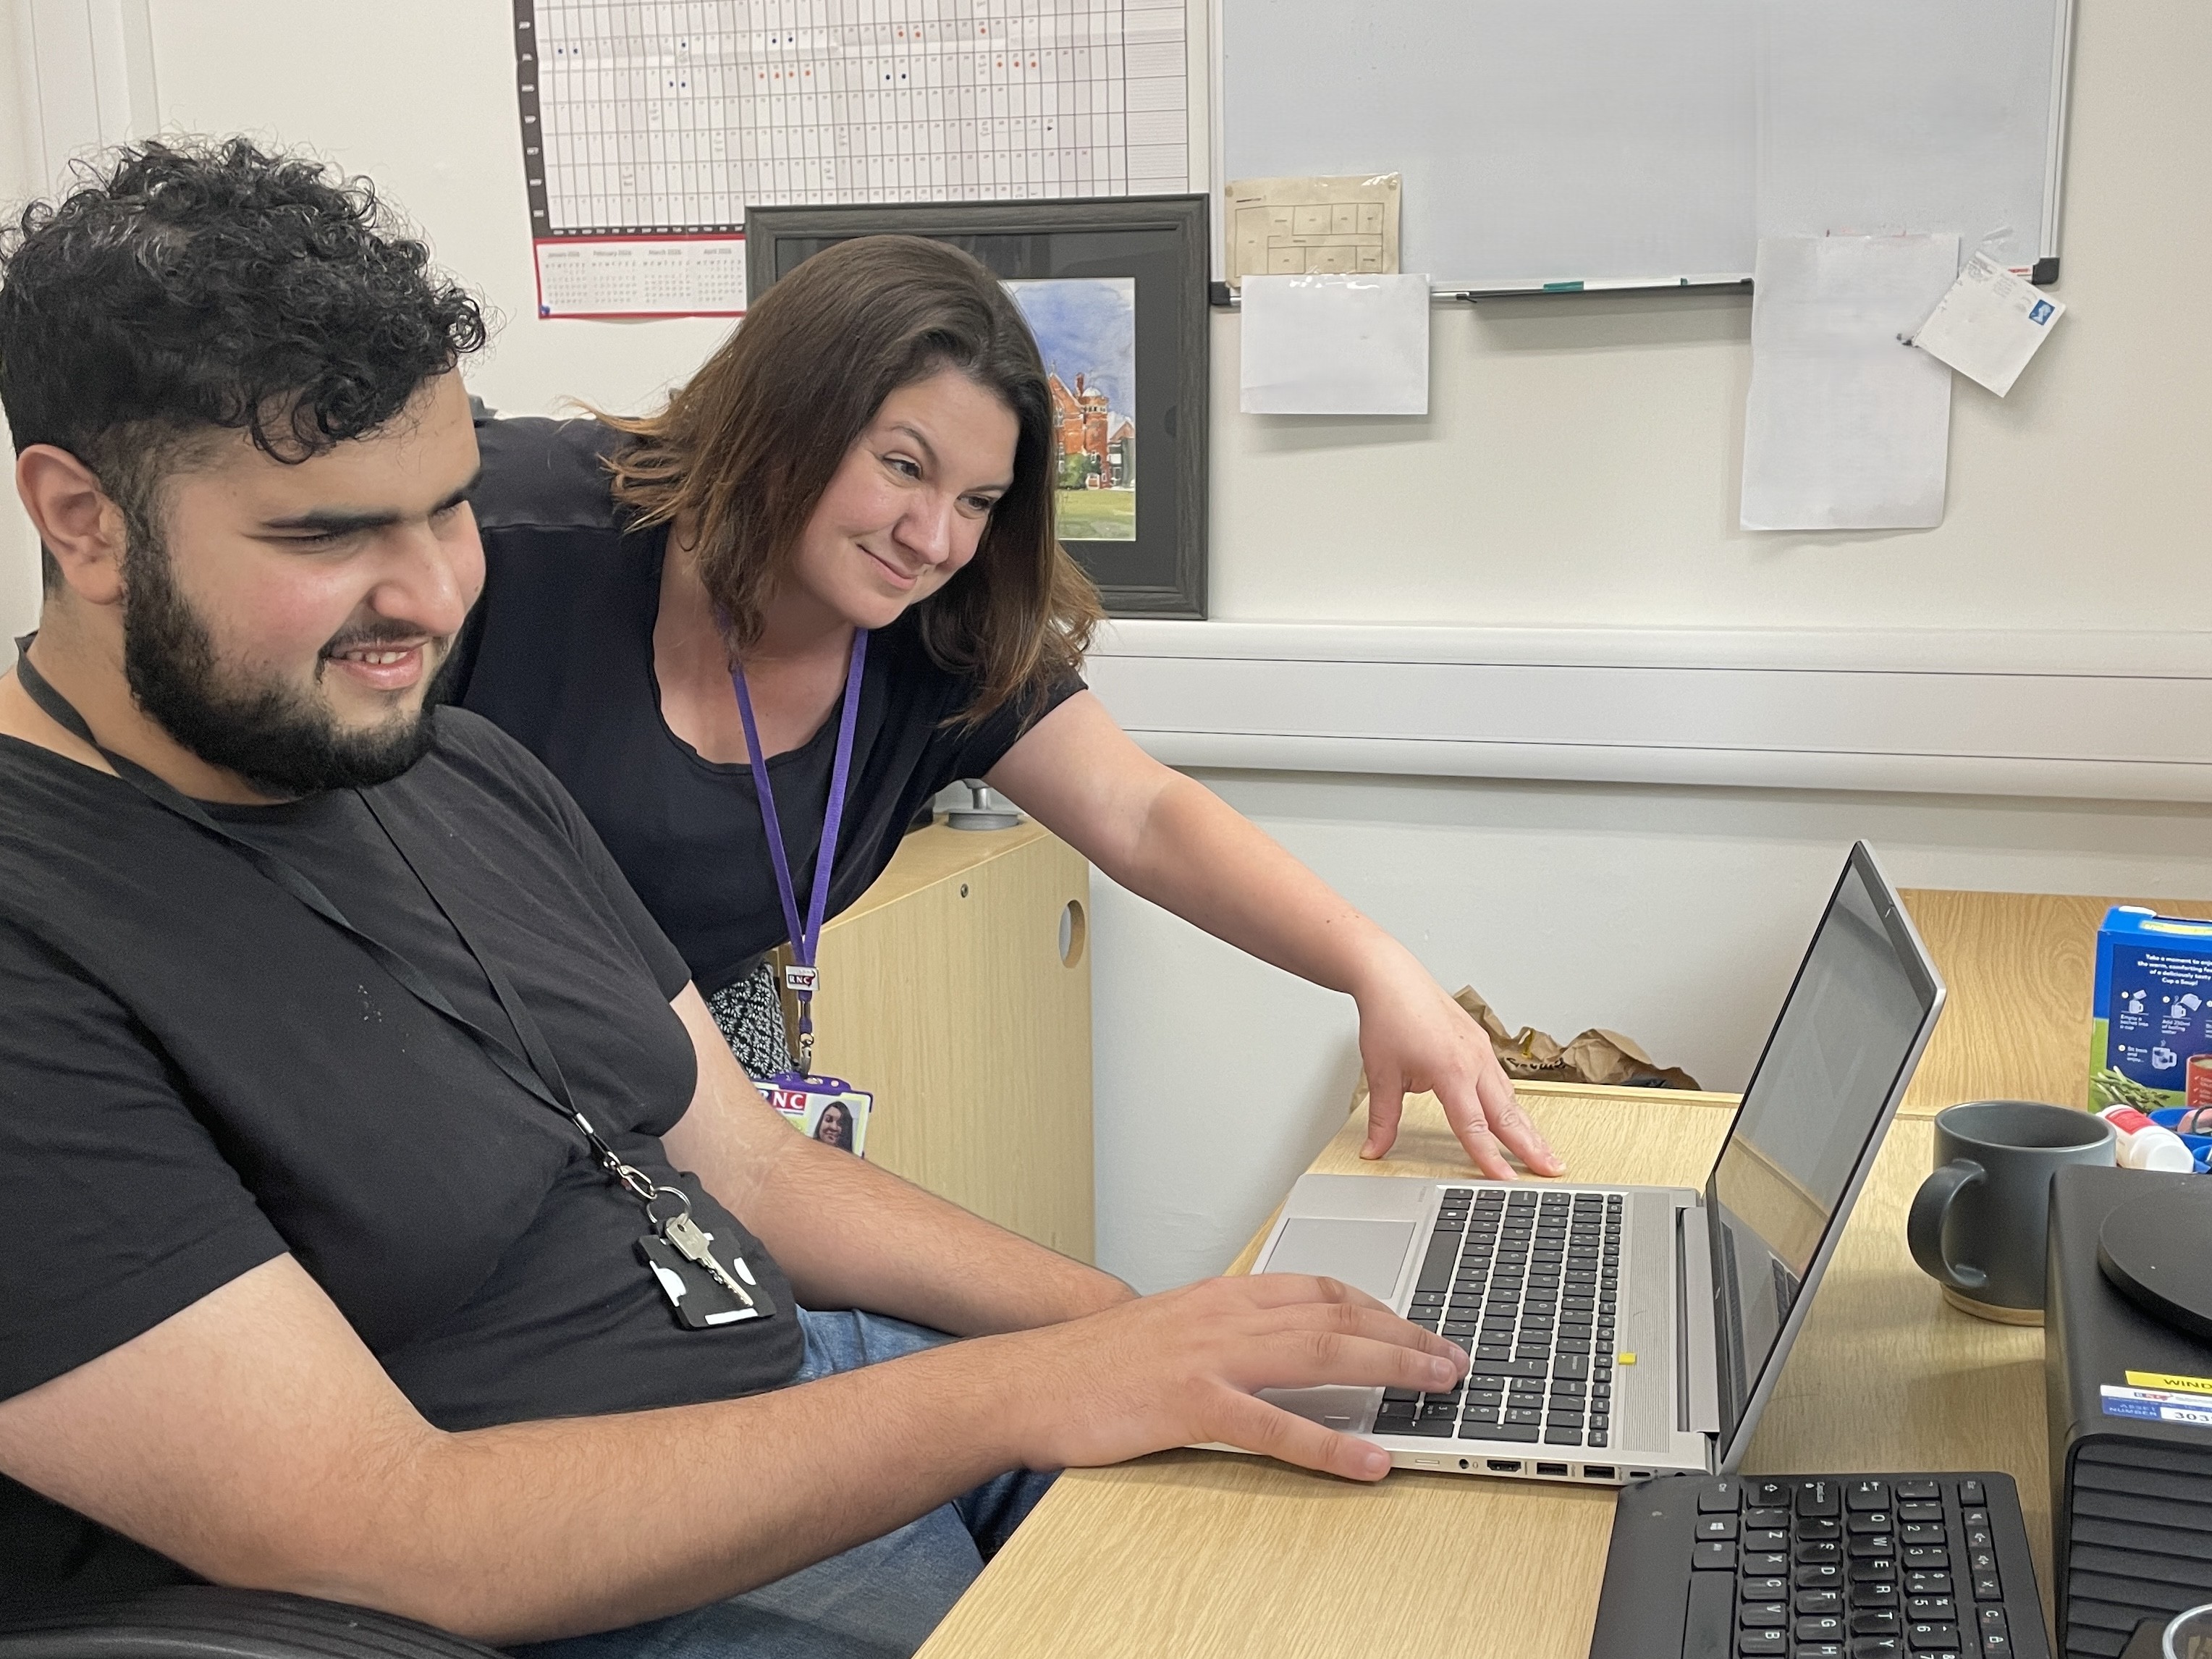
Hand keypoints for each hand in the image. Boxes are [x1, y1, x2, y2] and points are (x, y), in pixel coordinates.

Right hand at [998, 1274, 1467, 1481]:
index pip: (1320, 1289)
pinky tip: (1371, 1462)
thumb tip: (1278, 1353)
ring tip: (1440, 1390)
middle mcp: (1225, 1313)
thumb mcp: (1172, 1330)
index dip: (1380, 1308)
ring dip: (1392, 1371)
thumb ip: (1226, 1334)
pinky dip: (1333, 1446)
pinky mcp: (1192, 1403)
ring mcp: (1211, 1357)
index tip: (1418, 1327)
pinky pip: (1277, 1427)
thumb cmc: (1094, 1364)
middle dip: (1406, 1335)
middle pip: (1337, 1316)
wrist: (1028, 1380)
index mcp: (1223, 1294)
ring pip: (1322, 1356)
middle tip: (1453, 1360)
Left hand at [1351, 946, 1564, 1179]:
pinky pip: (1501, 1080)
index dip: (1490, 1159)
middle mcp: (1473, 1061)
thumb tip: (1374, 1150)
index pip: (1474, 1127)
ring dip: (1526, 1126)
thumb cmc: (1388, 1017)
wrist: (1391, 977)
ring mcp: (1480, 1050)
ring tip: (1542, 1151)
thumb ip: (1383, 1119)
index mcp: (1451, 1071)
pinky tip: (1515, 1117)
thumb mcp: (1380, 1075)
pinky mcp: (1479, 1043)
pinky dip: (1511, 1103)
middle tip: (1553, 1170)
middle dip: (1531, 1146)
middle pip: (1507, 1114)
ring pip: (1508, 1097)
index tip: (1506, 1182)